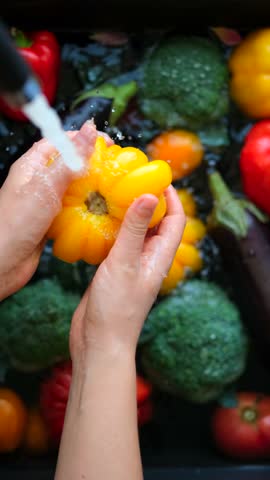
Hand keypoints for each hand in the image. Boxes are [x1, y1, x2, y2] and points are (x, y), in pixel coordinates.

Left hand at [0, 121, 110, 299]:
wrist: (2, 264)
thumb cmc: (16, 224)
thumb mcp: (45, 187)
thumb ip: (69, 161)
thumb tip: (89, 130)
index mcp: (32, 166)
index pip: (59, 142)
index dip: (82, 139)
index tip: (107, 142)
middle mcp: (38, 182)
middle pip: (68, 165)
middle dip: (91, 164)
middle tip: (115, 167)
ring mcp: (44, 203)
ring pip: (72, 189)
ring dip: (91, 188)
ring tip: (112, 189)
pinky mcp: (50, 223)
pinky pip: (72, 211)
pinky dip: (86, 210)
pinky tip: (100, 213)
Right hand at [70, 186, 185, 362]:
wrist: (98, 342)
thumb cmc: (116, 309)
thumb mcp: (124, 263)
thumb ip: (134, 229)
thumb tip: (148, 194)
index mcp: (158, 257)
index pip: (174, 221)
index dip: (171, 199)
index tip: (158, 177)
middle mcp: (148, 259)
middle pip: (156, 224)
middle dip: (148, 201)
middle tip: (131, 180)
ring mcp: (131, 265)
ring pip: (136, 232)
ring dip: (129, 214)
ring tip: (113, 194)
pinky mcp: (114, 271)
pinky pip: (118, 243)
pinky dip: (113, 229)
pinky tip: (98, 220)